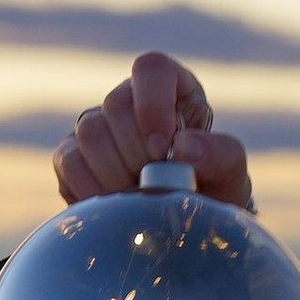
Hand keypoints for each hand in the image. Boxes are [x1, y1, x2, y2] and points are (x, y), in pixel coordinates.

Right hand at [54, 50, 253, 209]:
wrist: (181, 230)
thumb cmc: (211, 194)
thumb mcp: (230, 178)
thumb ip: (222, 156)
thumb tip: (182, 146)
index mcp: (173, 89)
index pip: (152, 69)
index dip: (152, 104)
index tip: (162, 147)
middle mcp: (130, 99)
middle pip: (117, 104)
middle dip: (138, 154)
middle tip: (158, 183)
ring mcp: (97, 125)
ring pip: (90, 131)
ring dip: (117, 175)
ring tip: (139, 197)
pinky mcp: (71, 155)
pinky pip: (69, 161)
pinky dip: (91, 188)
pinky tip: (113, 204)